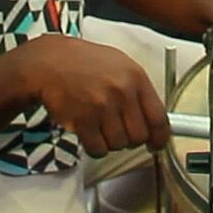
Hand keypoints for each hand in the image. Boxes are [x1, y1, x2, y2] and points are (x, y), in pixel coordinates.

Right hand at [16, 35, 169, 156]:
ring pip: (119, 145)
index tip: (158, 143)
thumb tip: (154, 117)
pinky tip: (91, 132)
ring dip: (111, 141)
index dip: (160, 136)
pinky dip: (96, 147)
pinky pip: (98, 149)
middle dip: (131, 138)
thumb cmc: (86, 62)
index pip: (159, 117)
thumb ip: (139, 90)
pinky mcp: (83, 121)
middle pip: (139, 136)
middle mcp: (121, 91)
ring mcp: (102, 107)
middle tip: (122, 130)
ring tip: (102, 125)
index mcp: (136, 77)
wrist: (52, 62)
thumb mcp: (121, 65)